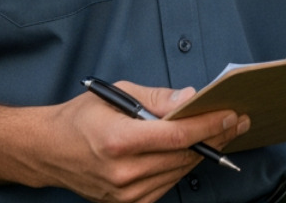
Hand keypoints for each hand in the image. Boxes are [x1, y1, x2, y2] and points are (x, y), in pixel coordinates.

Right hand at [41, 82, 248, 202]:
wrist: (48, 151)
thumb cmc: (80, 118)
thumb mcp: (116, 93)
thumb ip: (156, 98)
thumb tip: (189, 98)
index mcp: (119, 142)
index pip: (177, 136)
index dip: (208, 125)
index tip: (229, 113)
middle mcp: (123, 172)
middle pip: (183, 156)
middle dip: (215, 136)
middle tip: (237, 120)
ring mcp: (125, 193)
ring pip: (178, 171)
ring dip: (203, 152)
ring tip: (222, 133)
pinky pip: (166, 184)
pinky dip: (181, 166)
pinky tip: (194, 151)